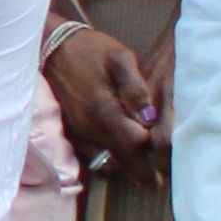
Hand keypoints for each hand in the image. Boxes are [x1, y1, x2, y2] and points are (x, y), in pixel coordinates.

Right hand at [41, 23, 164, 173]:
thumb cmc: (92, 51)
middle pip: (124, 161)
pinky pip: (94, 161)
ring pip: (108, 166)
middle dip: (144, 168)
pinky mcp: (73, 135)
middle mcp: (90, 128)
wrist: (55, 48)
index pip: (136, 144)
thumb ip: (136, 89)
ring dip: (127, 168)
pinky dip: (111, 163)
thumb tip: (150, 119)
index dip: (154, 146)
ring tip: (143, 164)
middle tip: (161, 172)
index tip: (165, 143)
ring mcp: (79, 134)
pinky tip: (123, 156)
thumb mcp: (120, 59)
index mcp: (104, 110)